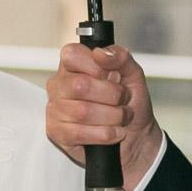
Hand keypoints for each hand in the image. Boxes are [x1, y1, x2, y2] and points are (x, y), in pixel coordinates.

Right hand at [45, 44, 162, 190]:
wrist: (136, 136)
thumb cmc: (129, 103)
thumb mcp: (132, 73)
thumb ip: (120, 56)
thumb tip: (100, 54)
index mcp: (73, 66)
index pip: (72, 55)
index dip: (97, 67)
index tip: (113, 76)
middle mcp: (59, 85)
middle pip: (80, 85)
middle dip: (112, 95)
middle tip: (121, 100)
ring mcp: (55, 109)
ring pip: (83, 111)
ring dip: (112, 116)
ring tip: (120, 117)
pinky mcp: (57, 133)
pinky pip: (81, 133)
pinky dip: (106, 134)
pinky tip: (113, 132)